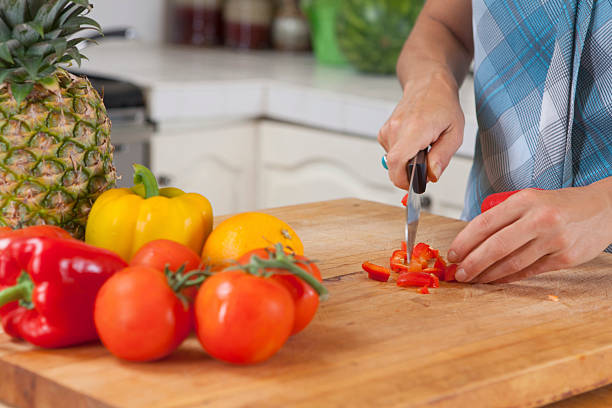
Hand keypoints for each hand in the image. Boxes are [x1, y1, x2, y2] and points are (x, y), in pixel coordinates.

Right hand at [378, 66, 464, 188]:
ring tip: (423, 146)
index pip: (396, 163)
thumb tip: (431, 176)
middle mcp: (395, 129)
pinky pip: (391, 154)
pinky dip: (403, 154)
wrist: (428, 85)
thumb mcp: (454, 133)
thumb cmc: (443, 105)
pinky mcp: (384, 132)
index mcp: (414, 129)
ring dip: (408, 162)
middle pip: (394, 167)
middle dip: (410, 172)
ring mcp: (387, 130)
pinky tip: (414, 141)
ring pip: (393, 162)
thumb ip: (442, 157)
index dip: (403, 180)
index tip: (416, 184)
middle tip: (428, 162)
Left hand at [448, 184, 611, 282]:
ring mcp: (554, 239)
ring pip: (512, 262)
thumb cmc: (560, 205)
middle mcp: (539, 218)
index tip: (453, 254)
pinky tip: (496, 280)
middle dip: (472, 263)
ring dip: (488, 275)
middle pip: (496, 246)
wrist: (604, 209)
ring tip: (474, 279)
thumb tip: (472, 242)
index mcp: (525, 200)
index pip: (485, 223)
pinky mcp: (565, 258)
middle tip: (458, 273)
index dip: (465, 242)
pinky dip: (509, 278)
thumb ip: (505, 217)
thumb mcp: (530, 200)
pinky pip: (530, 271)